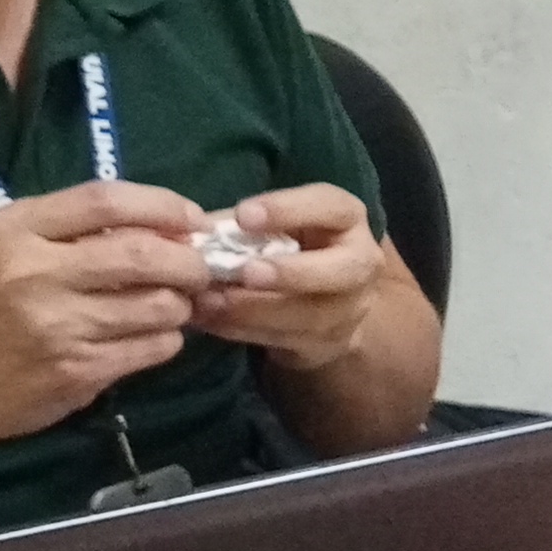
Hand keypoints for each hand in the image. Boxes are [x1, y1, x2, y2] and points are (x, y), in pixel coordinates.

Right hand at [0, 179, 210, 449]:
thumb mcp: (5, 249)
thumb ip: (71, 231)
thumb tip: (165, 226)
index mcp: (14, 230)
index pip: (105, 199)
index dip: (162, 205)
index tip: (192, 219)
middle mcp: (33, 273)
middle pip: (142, 254)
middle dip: (187, 260)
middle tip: (199, 268)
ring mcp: (57, 327)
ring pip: (157, 306)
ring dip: (181, 305)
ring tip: (172, 304)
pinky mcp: (77, 372)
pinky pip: (151, 348)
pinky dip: (166, 339)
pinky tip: (152, 336)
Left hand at [188, 184, 383, 374]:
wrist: (325, 299)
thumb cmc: (290, 247)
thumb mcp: (273, 225)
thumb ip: (236, 225)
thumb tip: (191, 229)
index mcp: (347, 219)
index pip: (330, 206)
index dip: (290, 210)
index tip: (244, 215)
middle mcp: (360, 263)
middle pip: (343, 270)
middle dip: (293, 273)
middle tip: (246, 272)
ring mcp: (351, 309)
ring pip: (310, 315)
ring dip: (255, 310)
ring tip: (209, 302)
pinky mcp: (330, 343)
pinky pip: (287, 341)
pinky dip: (243, 331)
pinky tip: (210, 321)